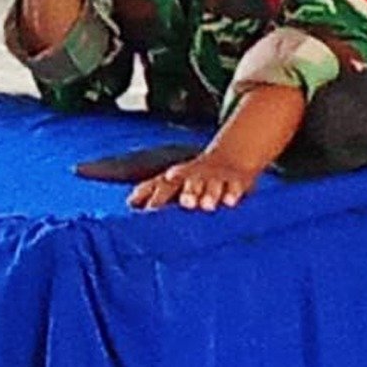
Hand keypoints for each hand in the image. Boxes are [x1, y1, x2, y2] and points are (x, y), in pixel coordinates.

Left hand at [127, 150, 259, 211]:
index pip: (161, 184)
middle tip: (184, 203)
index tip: (146, 207)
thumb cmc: (193, 179)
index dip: (152, 194)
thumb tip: (129, 203)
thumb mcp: (174, 183)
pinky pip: (234, 187)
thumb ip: (153, 193)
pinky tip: (229, 202)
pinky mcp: (236, 181)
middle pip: (189, 181)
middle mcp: (195, 176)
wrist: (229, 159)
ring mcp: (215, 177)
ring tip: (206, 205)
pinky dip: (232, 193)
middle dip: (187, 191)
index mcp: (176, 177)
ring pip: (212, 184)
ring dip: (209, 193)